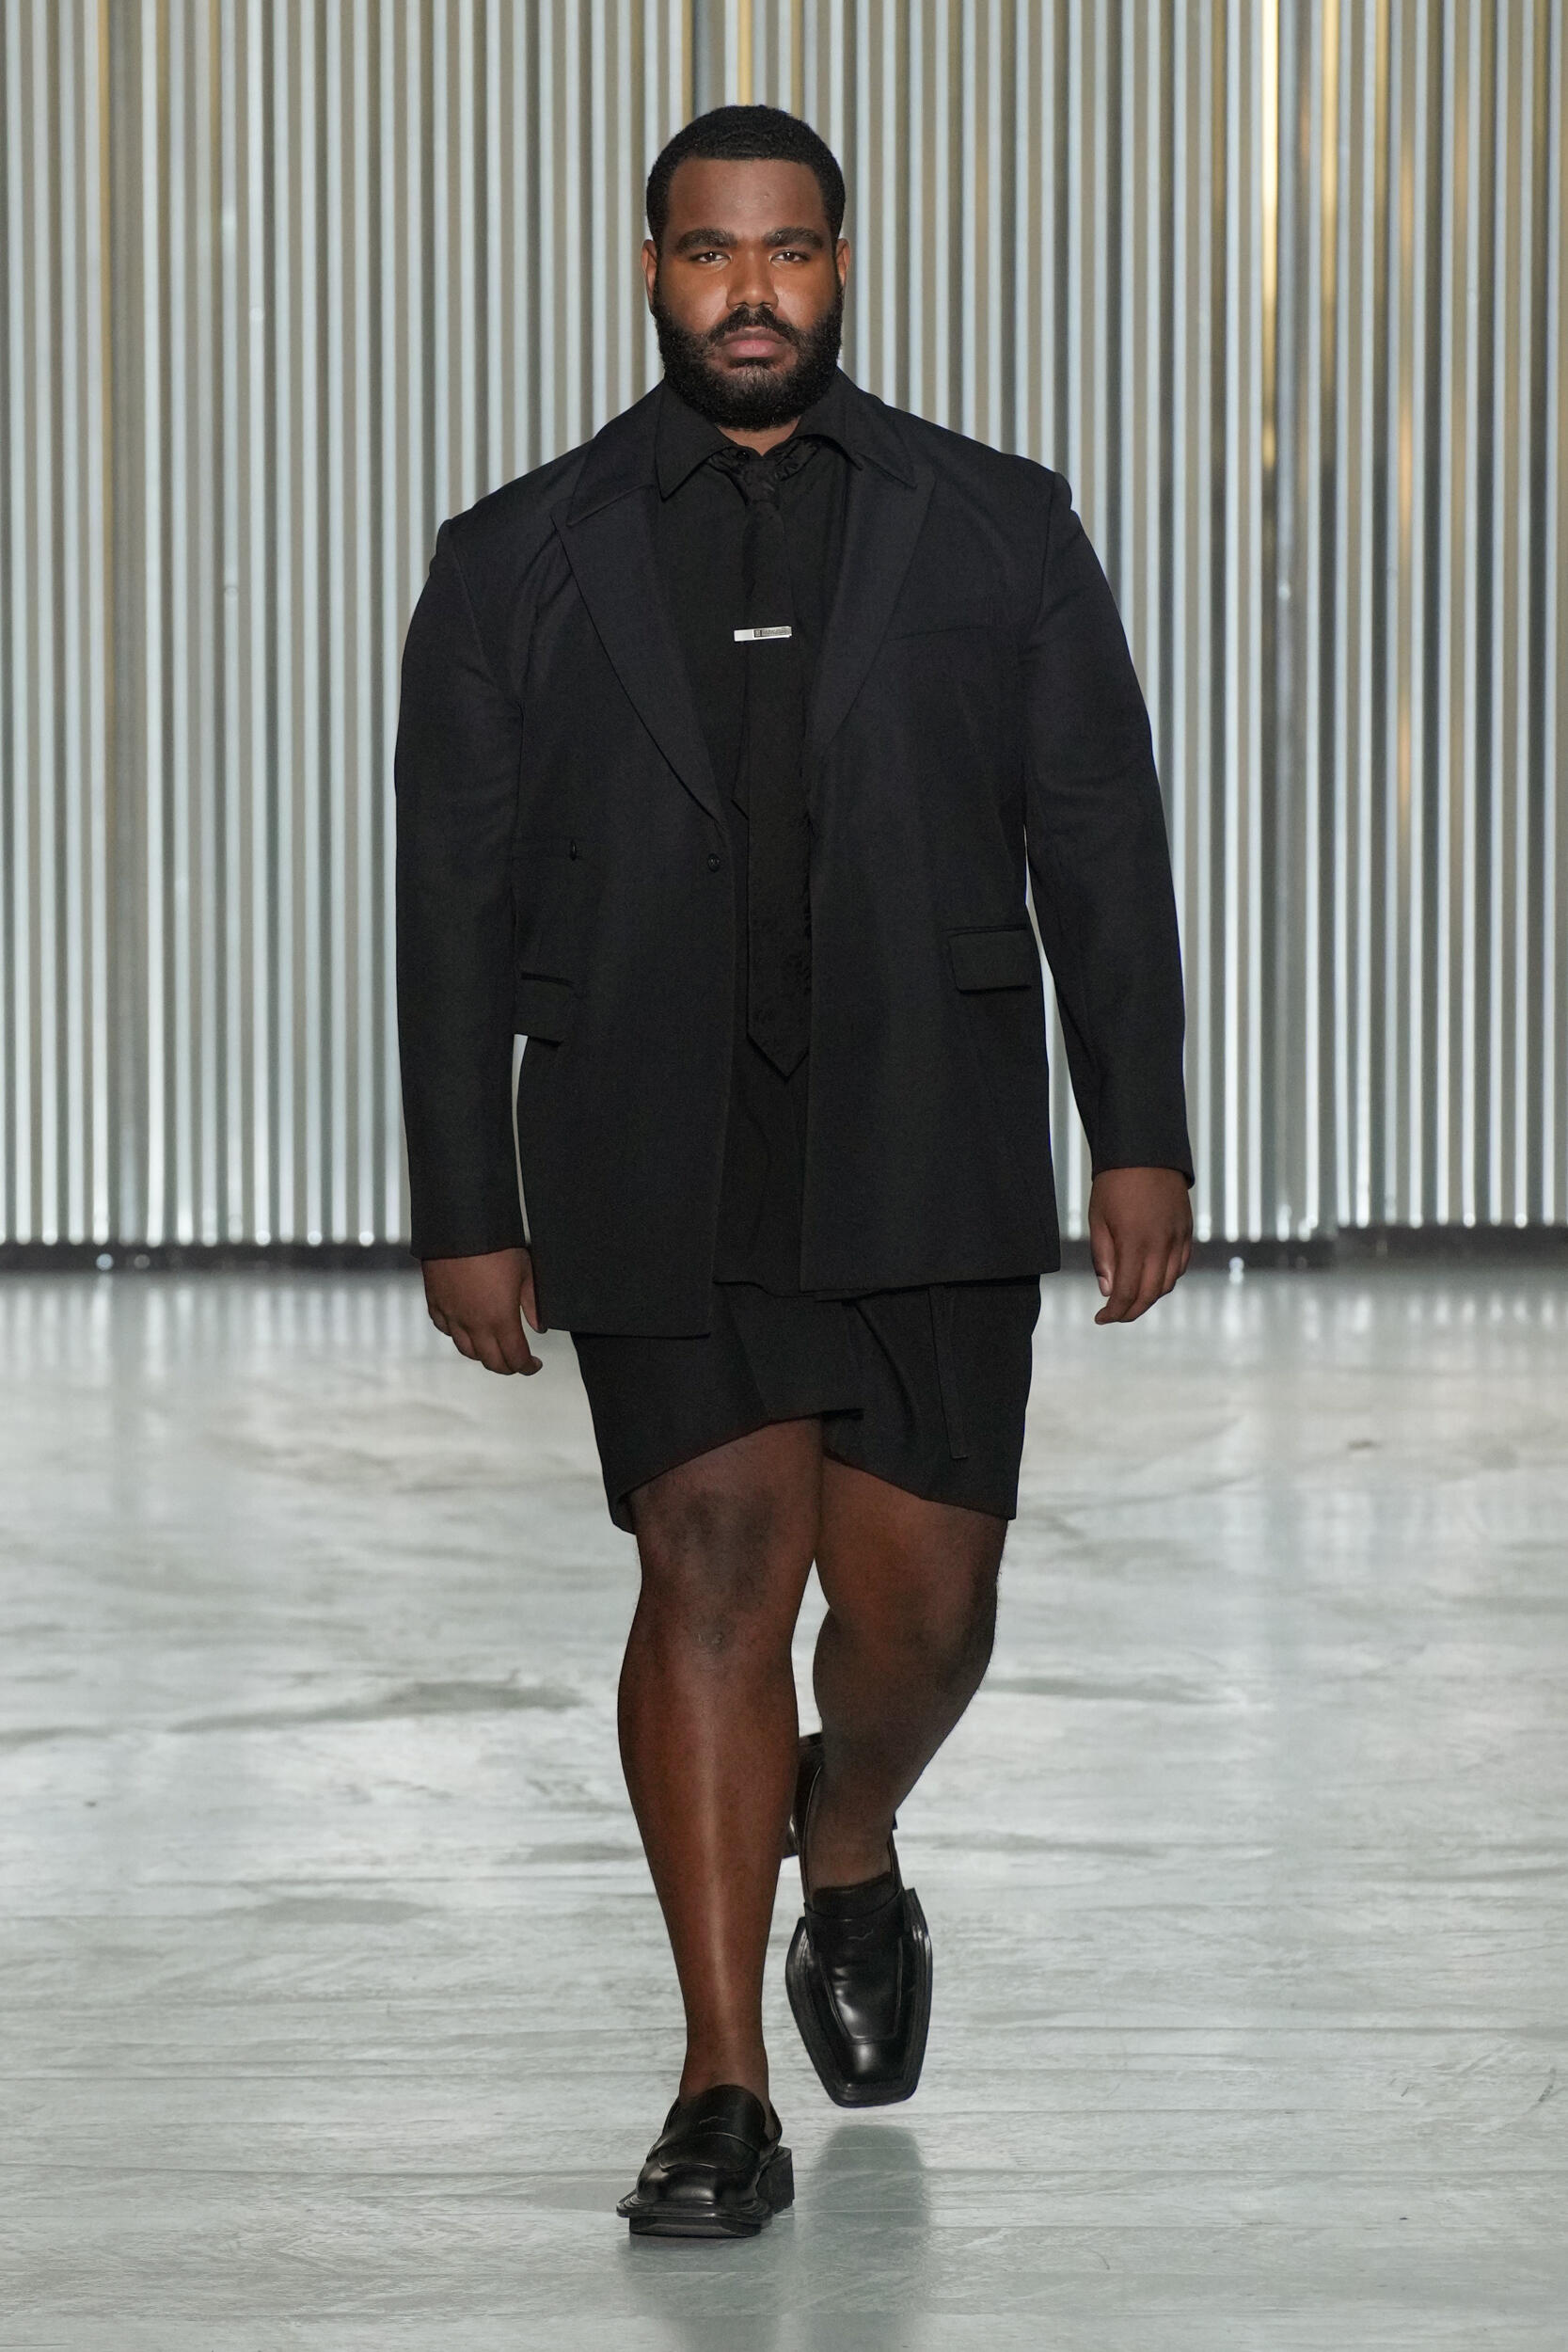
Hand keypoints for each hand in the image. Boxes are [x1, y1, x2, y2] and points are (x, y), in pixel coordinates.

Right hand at [422, 1246, 543, 1373]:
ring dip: (483, 1355)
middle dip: (507, 1367)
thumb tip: (539, 1327)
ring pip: (467, 1351)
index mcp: (501, 1319)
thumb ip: (533, 1304)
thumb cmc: (497, 1246)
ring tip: (494, 1349)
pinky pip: (446, 1330)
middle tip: (517, 1363)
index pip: (515, 1358)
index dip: (527, 1367)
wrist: (459, 1227)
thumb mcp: (526, 1272)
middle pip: (491, 1362)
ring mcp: (452, 1316)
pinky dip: (458, 1335)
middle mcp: (474, 1324)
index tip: (534, 1365)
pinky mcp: (436, 1304)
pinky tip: (467, 1329)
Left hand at [1087, 1168, 1191, 1324]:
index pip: (1128, 1292)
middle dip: (1131, 1311)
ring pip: (1168, 1282)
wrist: (1144, 1151)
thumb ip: (1103, 1258)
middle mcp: (1161, 1244)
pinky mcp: (1186, 1230)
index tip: (1101, 1318)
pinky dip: (1166, 1279)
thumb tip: (1108, 1291)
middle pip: (1151, 1294)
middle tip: (1115, 1315)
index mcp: (1134, 1242)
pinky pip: (1180, 1265)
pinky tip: (1151, 1278)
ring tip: (1130, 1298)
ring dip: (1150, 1297)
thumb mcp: (1098, 1220)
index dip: (1114, 1312)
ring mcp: (1178, 1237)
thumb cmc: (1113, 1184)